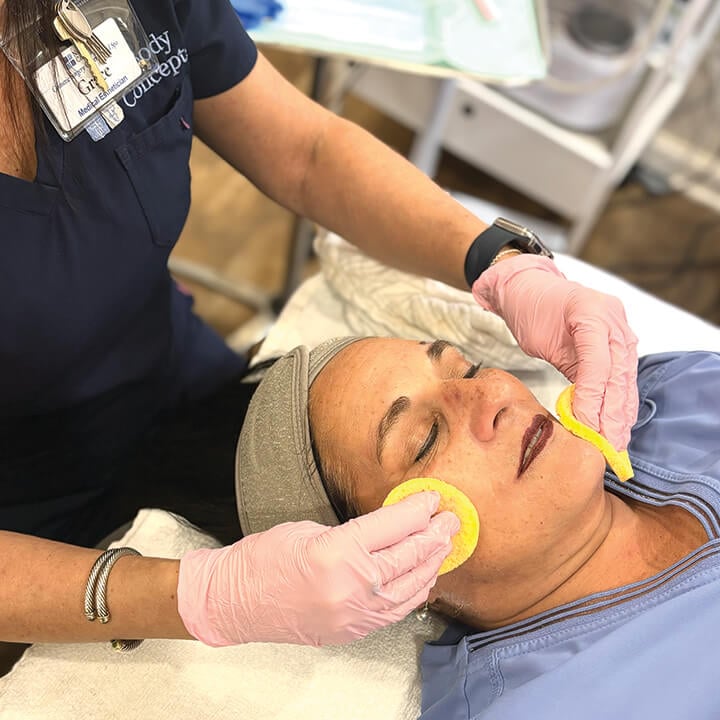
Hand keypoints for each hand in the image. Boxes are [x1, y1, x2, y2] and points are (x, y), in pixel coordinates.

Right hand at [177, 491, 458, 646]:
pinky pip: (394, 611)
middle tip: (450, 520)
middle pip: (408, 557)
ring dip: (431, 565)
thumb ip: (355, 533)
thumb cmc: (264, 558)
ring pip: (409, 588)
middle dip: (434, 536)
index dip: (418, 510)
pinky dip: (414, 592)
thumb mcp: (311, 530)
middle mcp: (350, 586)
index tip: (432, 499)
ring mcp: (353, 614)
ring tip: (444, 546)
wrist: (234, 601)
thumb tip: (391, 528)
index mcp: (337, 552)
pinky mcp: (351, 630)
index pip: (393, 526)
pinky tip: (424, 578)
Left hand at [472, 255, 638, 449]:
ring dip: (621, 413)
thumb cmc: (529, 307)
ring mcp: (621, 328)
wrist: (529, 286)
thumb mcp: (538, 337)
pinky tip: (619, 424)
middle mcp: (614, 320)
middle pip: (618, 374)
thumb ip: (565, 368)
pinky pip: (623, 375)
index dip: (594, 399)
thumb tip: (581, 409)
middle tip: (608, 445)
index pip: (598, 365)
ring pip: (625, 378)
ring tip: (616, 442)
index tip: (588, 427)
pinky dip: (620, 401)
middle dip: (613, 413)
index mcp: (592, 313)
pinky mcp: (620, 341)